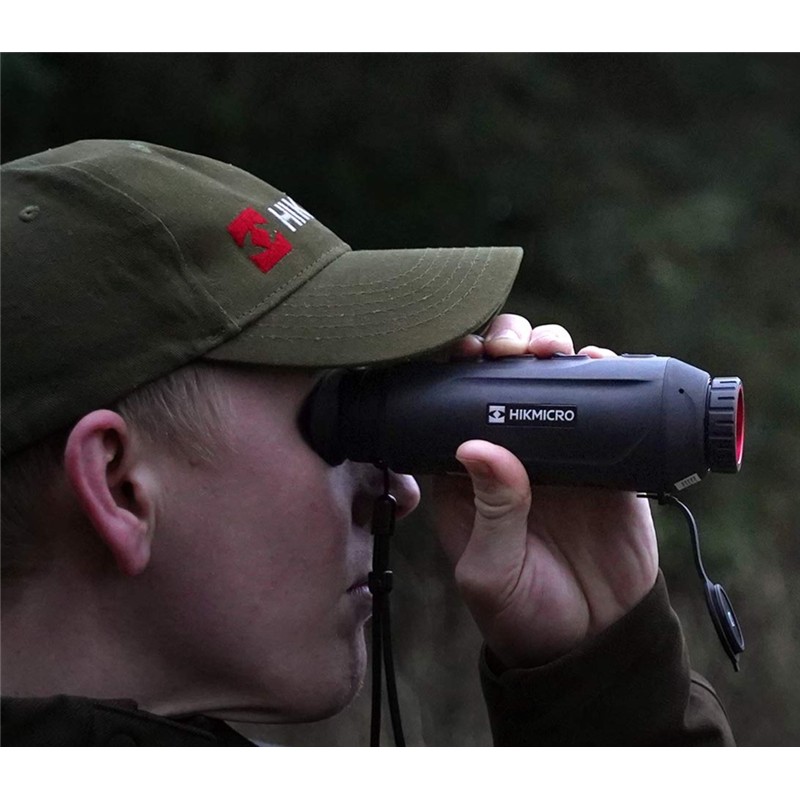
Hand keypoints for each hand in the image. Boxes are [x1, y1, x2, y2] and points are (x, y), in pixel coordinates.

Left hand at [431, 316, 658, 668]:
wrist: (594, 641)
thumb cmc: (524, 615)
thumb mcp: (492, 571)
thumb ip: (490, 513)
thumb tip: (480, 448)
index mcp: (466, 477)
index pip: (452, 407)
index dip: (454, 372)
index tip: (461, 351)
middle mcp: (511, 455)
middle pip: (502, 380)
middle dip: (503, 347)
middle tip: (509, 347)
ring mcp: (560, 452)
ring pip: (552, 381)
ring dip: (550, 350)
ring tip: (552, 348)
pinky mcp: (605, 459)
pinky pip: (605, 407)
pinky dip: (603, 376)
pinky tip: (598, 361)